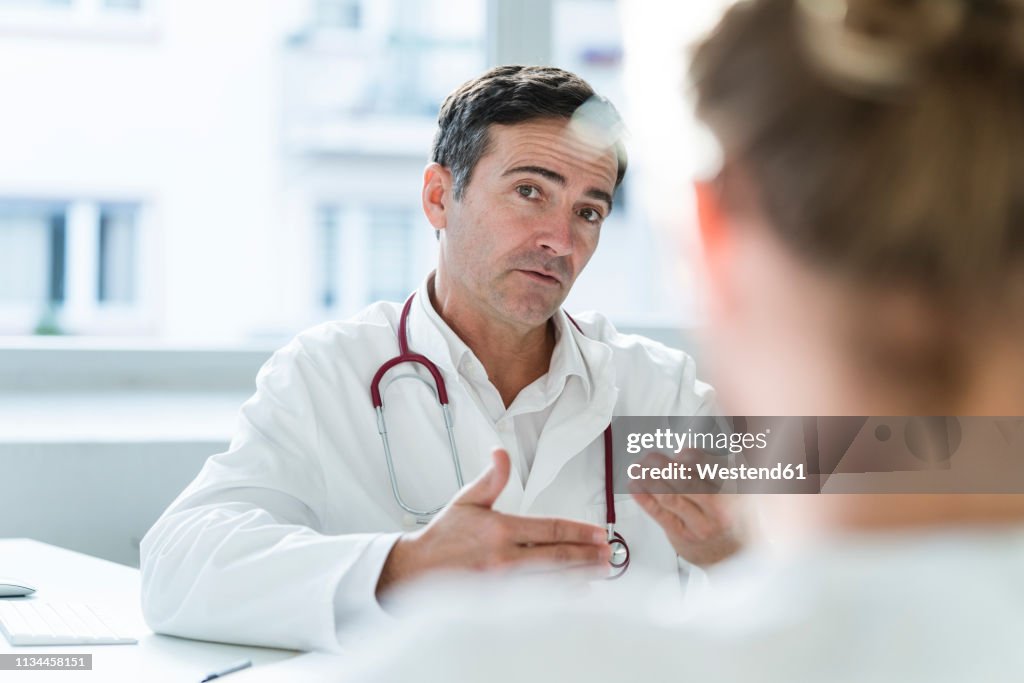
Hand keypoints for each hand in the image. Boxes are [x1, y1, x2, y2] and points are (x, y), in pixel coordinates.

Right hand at [377, 448, 610, 595]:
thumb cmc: (444, 535)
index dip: (579, 531)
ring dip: (581, 576)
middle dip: (587, 555)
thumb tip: (501, 452)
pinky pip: (537, 601)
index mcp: (500, 529)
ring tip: (603, 571)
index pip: (550, 529)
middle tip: (609, 553)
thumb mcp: (467, 500)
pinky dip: (562, 597)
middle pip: (557, 557)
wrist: (417, 570)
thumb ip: (492, 478)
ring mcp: (502, 584)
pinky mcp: (498, 603)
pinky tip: (578, 593)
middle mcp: (504, 557)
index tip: (599, 532)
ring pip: (552, 581)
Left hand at [630, 450, 743, 567]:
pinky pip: (660, 514)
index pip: (710, 467)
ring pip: (670, 497)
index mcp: (736, 492)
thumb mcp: (748, 490)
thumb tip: (705, 447)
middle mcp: (718, 510)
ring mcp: (699, 525)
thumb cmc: (738, 517)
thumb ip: (728, 466)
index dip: (690, 456)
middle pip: (685, 482)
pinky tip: (636, 486)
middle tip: (651, 456)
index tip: (680, 452)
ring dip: (650, 479)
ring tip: (638, 468)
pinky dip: (645, 498)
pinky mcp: (682, 536)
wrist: (739, 555)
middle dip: (664, 465)